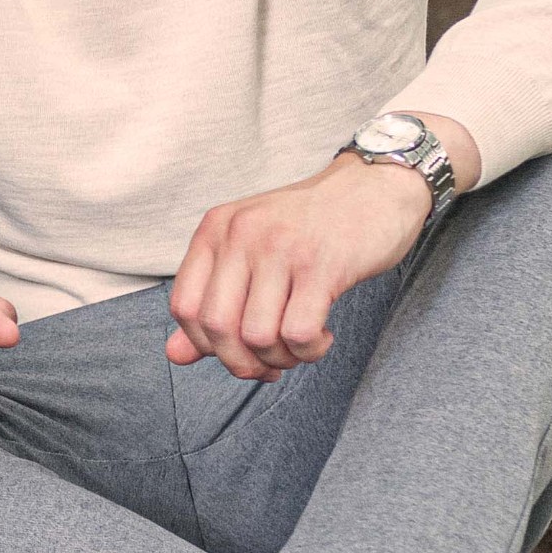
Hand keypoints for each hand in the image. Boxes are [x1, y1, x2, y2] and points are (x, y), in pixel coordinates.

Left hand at [164, 156, 434, 381]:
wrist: (376, 187)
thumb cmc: (312, 226)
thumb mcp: (252, 252)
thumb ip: (212, 302)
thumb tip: (175, 355)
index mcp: (215, 229)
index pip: (184, 307)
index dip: (205, 346)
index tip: (237, 353)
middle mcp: (241, 234)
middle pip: (217, 328)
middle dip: (242, 362)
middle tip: (270, 364)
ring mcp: (281, 248)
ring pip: (258, 337)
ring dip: (281, 358)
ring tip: (299, 346)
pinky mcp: (322, 265)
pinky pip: (300, 334)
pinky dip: (309, 350)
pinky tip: (322, 336)